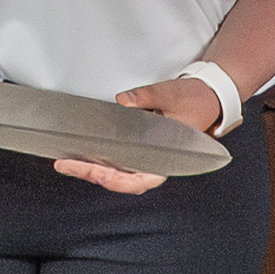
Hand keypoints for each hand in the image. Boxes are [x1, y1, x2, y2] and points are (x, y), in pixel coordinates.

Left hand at [49, 77, 219, 196]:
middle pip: (121, 179)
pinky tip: (85, 152)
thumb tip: (123, 101)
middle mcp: (157, 163)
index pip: (139, 180)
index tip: (92, 172)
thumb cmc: (196, 101)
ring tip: (68, 161)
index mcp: (169, 159)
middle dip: (91, 174)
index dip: (113, 180)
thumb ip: (147, 97)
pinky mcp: (143, 148)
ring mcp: (149, 157)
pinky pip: (120, 160)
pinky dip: (102, 158)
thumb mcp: (172, 94)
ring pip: (118, 172)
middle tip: (64, 164)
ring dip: (93, 168)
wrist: (210, 97)